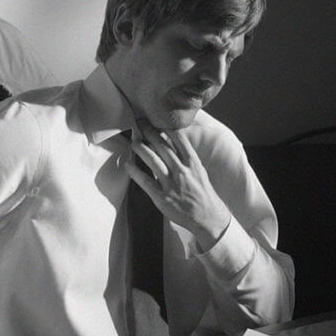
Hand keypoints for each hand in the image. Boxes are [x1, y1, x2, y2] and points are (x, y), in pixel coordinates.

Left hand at [125, 119, 231, 250]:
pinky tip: (127, 164)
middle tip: (140, 123)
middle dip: (149, 133)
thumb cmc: (201, 191)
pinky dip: (134, 171)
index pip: (179, 139)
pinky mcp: (162, 197)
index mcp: (193, 163)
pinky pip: (145, 181)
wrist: (208, 216)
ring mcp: (171, 184)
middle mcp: (182, 171)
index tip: (155, 119)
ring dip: (140, 148)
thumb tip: (170, 141)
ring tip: (133, 140)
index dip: (165, 128)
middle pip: (163, 147)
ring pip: (153, 161)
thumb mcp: (198, 170)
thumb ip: (185, 157)